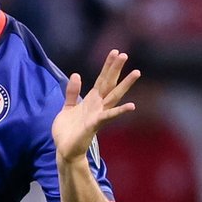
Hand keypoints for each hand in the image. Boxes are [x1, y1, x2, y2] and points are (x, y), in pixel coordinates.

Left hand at [52, 49, 139, 164]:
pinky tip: (131, 106)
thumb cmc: (67, 131)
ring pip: (114, 97)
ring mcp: (98, 115)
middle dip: (116, 69)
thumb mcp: (67, 107)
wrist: (64, 150)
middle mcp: (98, 106)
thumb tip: (76, 74)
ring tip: (136, 72)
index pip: (101, 79)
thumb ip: (72, 92)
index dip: (108, 66)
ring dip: (125, 85)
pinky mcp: (94, 125)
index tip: (115, 52)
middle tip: (125, 54)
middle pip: (109, 84)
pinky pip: (108, 116)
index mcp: (91, 100)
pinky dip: (119, 111)